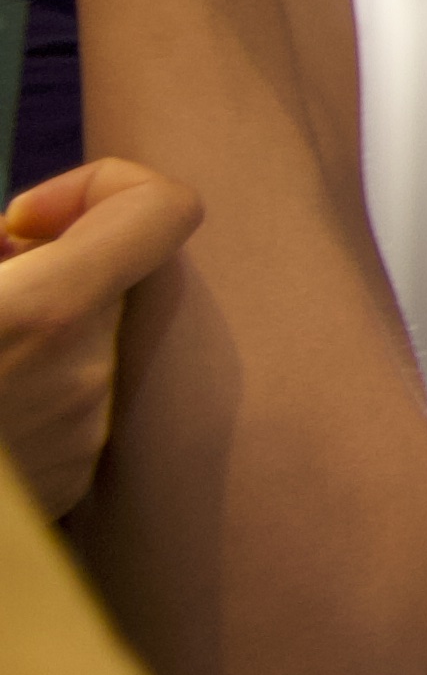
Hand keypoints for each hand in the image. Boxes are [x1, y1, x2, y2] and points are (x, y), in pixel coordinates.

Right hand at [0, 159, 201, 515]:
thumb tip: (16, 242)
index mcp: (44, 315)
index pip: (162, 210)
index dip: (101, 188)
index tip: (21, 221)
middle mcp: (83, 378)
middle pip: (111, 279)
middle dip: (46, 268)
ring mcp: (80, 439)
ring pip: (85, 345)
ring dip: (32, 332)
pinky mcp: (69, 485)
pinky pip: (68, 405)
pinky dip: (25, 388)